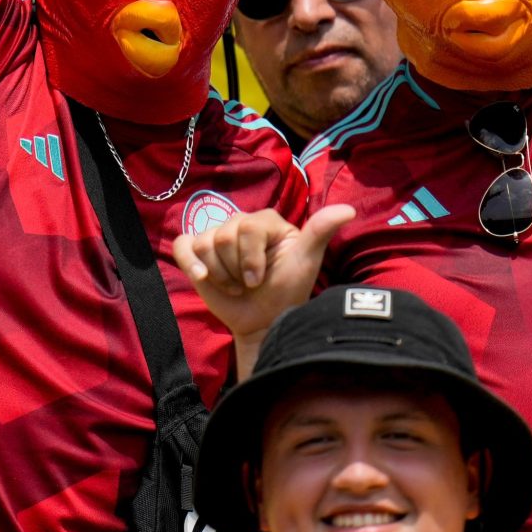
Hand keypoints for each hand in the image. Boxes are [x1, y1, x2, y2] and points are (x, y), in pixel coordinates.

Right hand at [171, 205, 353, 344]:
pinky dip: (189, 262)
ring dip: (219, 274)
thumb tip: (349, 210)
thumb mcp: (306, 262)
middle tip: (248, 284)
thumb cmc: (287, 291)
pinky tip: (201, 277)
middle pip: (223, 236)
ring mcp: (216, 237)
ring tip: (235, 286)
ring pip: (204, 244)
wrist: (264, 321)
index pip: (246, 227)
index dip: (250, 259)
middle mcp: (240, 223)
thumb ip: (320, 232)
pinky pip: (183, 246)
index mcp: (266, 221)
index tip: (260, 280)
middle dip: (235, 269)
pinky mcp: (197, 254)